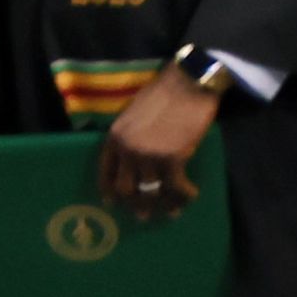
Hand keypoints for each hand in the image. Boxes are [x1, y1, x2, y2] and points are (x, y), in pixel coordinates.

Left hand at [96, 64, 222, 221]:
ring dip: (162, 204)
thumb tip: (137, 157)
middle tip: (144, 215)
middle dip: (135, 204)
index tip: (113, 204)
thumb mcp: (135, 113)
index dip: (109, 192)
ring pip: (151, 191)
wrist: (189, 81)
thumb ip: (130, 136)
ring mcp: (149, 155)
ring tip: (172, 211)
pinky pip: (176, 186)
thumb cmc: (164, 92)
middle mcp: (128, 150)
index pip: (105, 174)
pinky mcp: (174, 157)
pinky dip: (184, 194)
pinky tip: (191, 195)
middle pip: (126, 189)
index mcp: (115, 137)